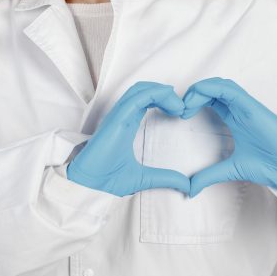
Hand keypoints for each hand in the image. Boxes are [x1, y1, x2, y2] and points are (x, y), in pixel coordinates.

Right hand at [67, 81, 189, 196]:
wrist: (90, 186)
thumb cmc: (107, 179)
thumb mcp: (145, 178)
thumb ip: (165, 178)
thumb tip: (186, 185)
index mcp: (127, 124)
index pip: (145, 100)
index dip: (164, 99)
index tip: (180, 112)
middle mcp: (122, 116)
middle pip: (144, 90)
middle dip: (165, 92)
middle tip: (182, 106)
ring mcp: (118, 116)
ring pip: (141, 89)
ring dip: (162, 92)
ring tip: (179, 105)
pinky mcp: (116, 119)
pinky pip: (136, 98)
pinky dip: (155, 95)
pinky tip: (171, 106)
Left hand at [181, 77, 276, 197]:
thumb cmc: (269, 164)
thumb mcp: (230, 170)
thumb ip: (209, 175)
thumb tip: (190, 188)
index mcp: (233, 118)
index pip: (210, 99)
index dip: (192, 102)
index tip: (178, 115)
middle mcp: (239, 109)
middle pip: (212, 88)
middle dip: (192, 94)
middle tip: (178, 109)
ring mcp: (246, 106)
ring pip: (219, 85)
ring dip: (199, 89)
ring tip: (186, 105)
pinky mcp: (253, 107)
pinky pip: (230, 90)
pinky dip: (211, 89)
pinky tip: (197, 100)